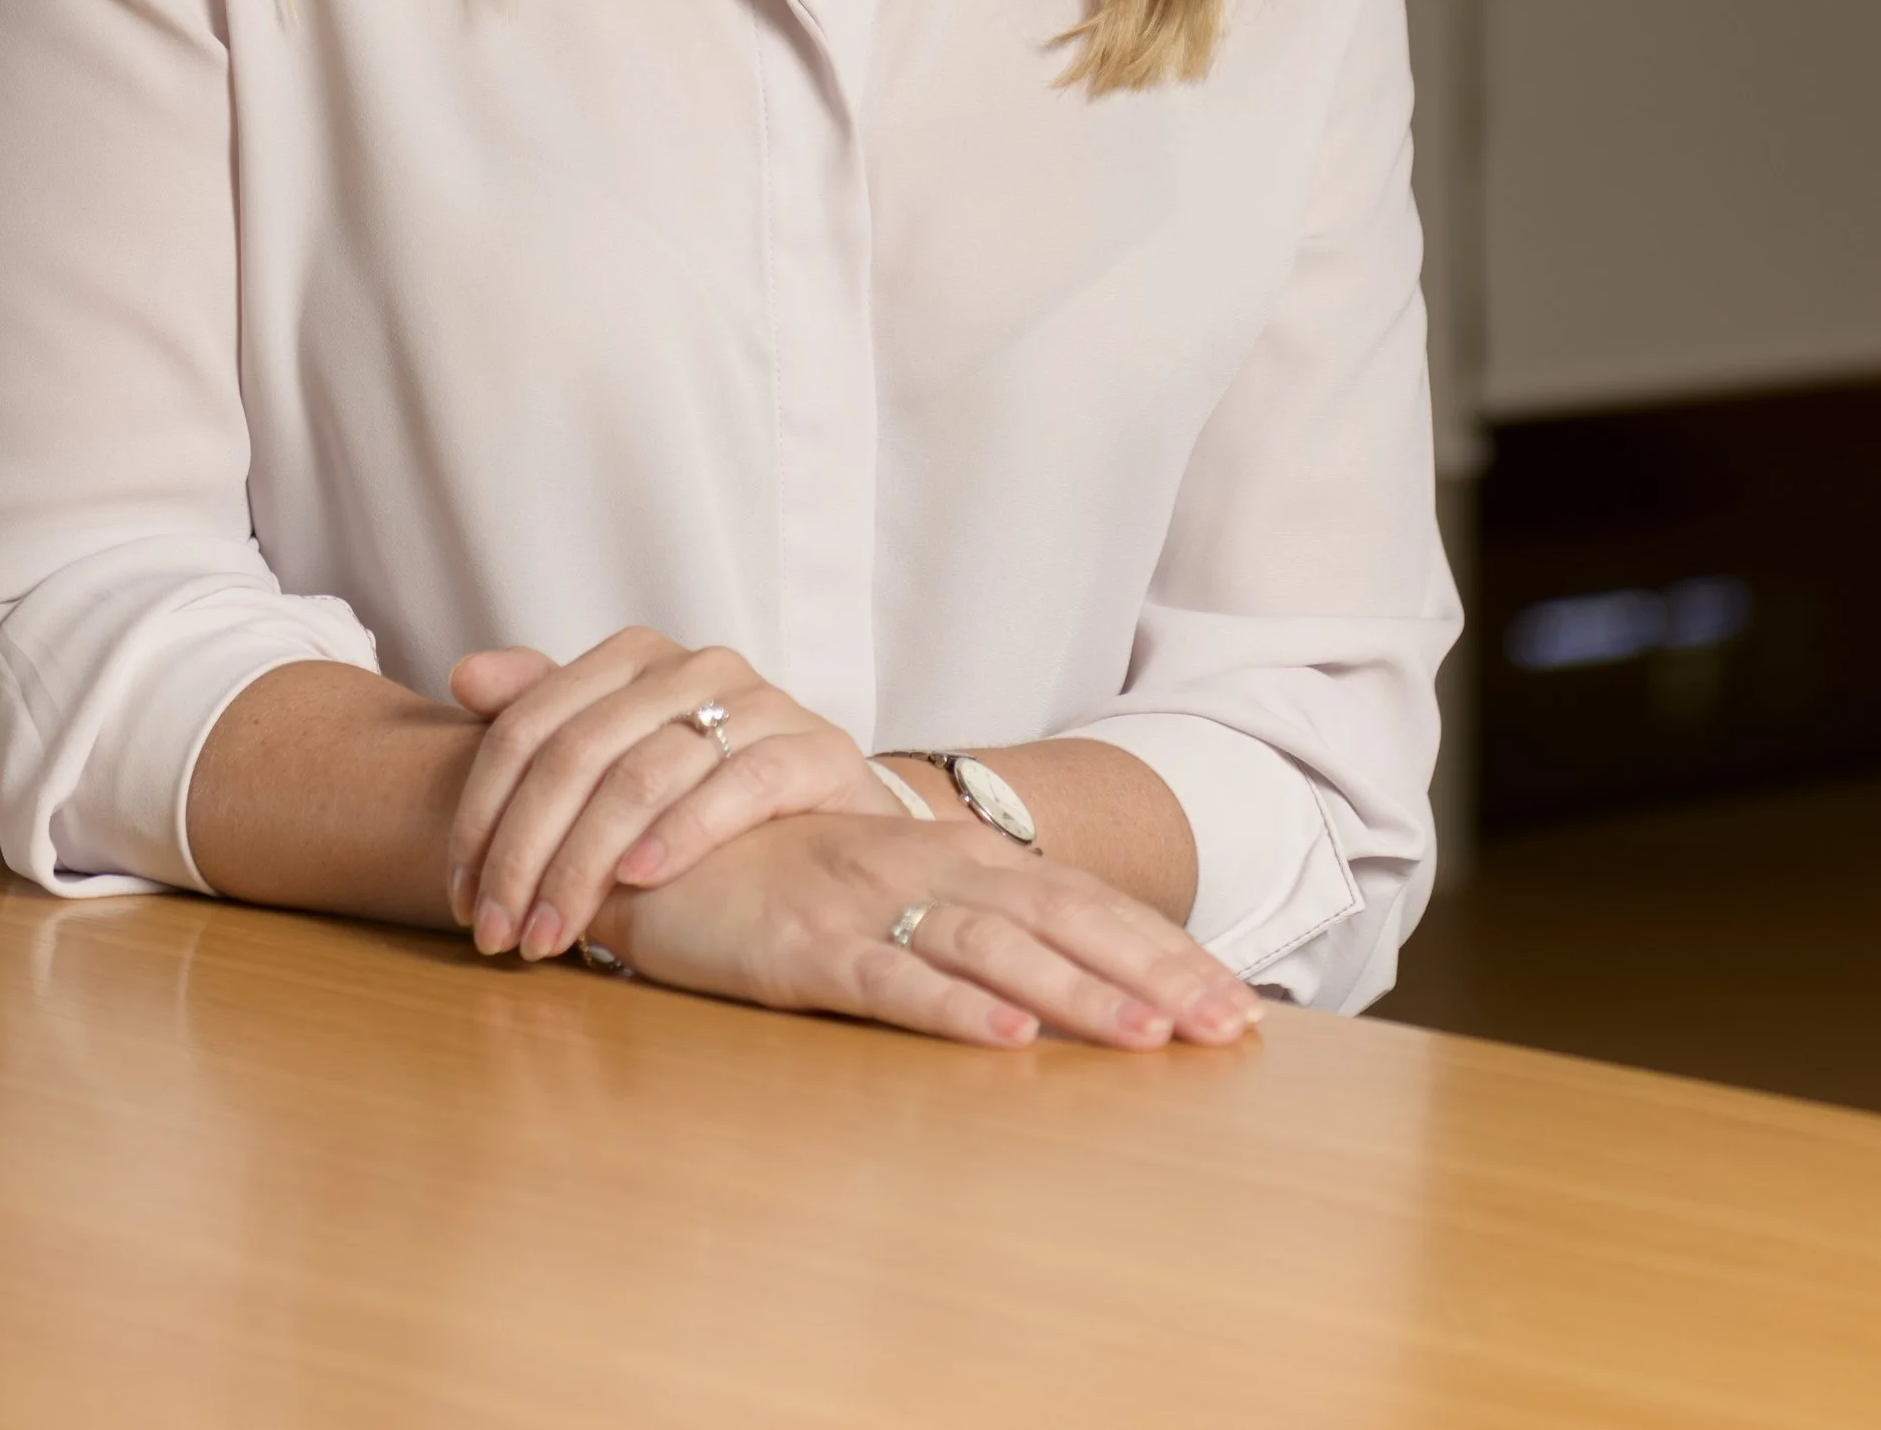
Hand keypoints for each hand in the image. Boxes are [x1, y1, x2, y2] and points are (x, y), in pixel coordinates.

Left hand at [445, 628, 901, 961]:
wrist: (833, 811)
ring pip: (645, 772)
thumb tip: (461, 676)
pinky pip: (741, 783)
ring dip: (585, 863)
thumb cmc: (708, 788)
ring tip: (553, 932)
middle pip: (577, 753)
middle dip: (524, 852)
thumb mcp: (619, 751)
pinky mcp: (816, 749)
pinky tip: (640, 877)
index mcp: (635, 656)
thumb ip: (544, 713)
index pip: (530, 724)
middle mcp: (694, 665)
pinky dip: (684, 831)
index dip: (482, 811)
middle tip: (497, 931)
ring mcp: (760, 701)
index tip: (462, 895)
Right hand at [588, 812, 1262, 1051]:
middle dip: (1152, 972)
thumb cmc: (769, 873)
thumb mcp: (877, 890)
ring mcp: (866, 903)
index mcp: (947, 857)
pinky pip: (891, 980)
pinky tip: (1009, 1039)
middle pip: (1060, 918)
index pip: (1077, 899)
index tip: (1236, 1002)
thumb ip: (958, 922)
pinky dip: (954, 1009)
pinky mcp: (806, 946)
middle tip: (1232, 1027)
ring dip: (1078, 993)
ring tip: (1149, 1038)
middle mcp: (921, 868)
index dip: (1159, 946)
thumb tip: (1055, 984)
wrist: (644, 840)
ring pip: (994, 949)